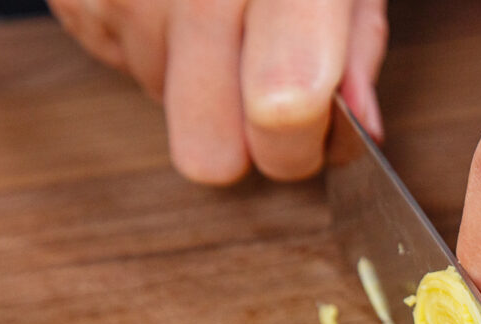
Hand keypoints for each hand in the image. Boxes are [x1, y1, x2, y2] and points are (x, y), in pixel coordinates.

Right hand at [48, 0, 387, 183]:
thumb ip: (356, 41)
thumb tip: (358, 127)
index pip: (283, 102)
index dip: (303, 143)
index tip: (319, 133)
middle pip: (210, 152)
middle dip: (249, 145)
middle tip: (274, 102)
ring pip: (166, 110)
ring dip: (201, 81)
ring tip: (222, 7)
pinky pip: (122, 65)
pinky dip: (157, 44)